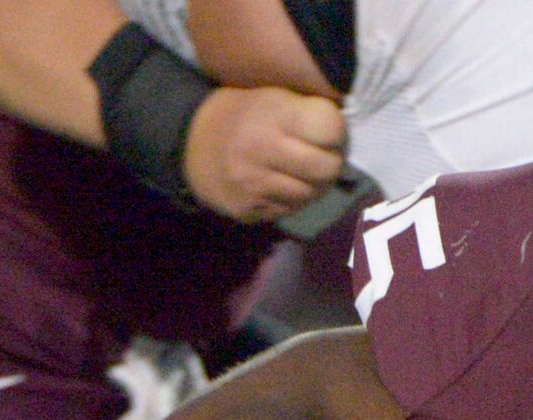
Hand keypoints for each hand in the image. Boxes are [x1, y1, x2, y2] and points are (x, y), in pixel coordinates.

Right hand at [182, 88, 345, 222]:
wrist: (191, 144)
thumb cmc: (240, 114)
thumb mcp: (268, 96)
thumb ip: (303, 110)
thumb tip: (342, 128)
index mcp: (273, 113)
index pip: (329, 127)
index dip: (335, 131)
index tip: (329, 132)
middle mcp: (264, 148)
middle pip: (327, 168)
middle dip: (331, 163)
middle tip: (325, 158)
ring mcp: (256, 183)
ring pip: (311, 194)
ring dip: (315, 186)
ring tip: (304, 173)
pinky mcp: (250, 208)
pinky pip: (291, 209)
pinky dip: (295, 200)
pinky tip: (284, 186)